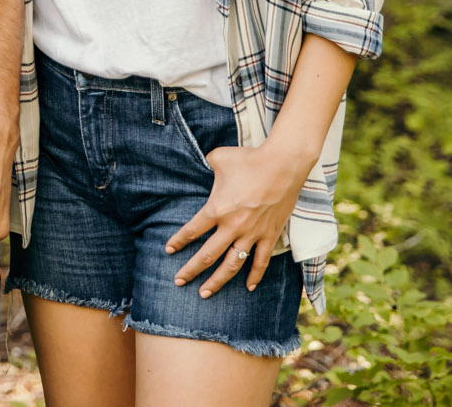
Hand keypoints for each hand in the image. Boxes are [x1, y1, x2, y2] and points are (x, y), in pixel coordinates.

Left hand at [166, 144, 312, 297]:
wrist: (283, 164)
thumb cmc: (249, 159)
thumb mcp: (219, 157)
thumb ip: (207, 163)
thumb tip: (203, 163)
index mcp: (217, 209)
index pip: (192, 230)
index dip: (179, 241)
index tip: (168, 250)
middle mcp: (232, 226)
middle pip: (207, 255)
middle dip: (191, 270)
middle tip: (178, 281)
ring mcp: (252, 233)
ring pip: (231, 265)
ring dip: (217, 281)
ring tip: (204, 293)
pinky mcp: (270, 235)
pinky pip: (261, 261)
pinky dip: (255, 276)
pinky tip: (248, 287)